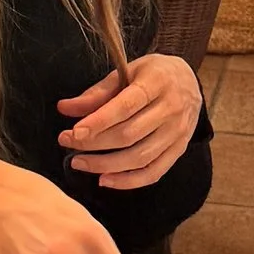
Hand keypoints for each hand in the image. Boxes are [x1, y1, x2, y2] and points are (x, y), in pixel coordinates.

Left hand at [58, 54, 201, 192]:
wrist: (190, 82)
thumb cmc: (153, 75)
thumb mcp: (127, 71)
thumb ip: (97, 93)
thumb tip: (64, 108)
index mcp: (158, 82)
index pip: (126, 106)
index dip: (98, 122)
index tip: (74, 132)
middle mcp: (171, 109)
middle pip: (130, 135)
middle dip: (94, 143)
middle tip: (67, 143)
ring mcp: (178, 132)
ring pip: (140, 157)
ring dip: (106, 165)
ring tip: (79, 163)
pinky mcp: (179, 150)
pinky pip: (154, 172)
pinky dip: (128, 181)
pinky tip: (105, 180)